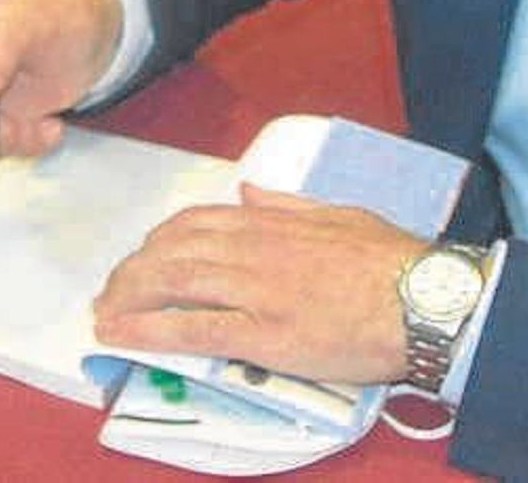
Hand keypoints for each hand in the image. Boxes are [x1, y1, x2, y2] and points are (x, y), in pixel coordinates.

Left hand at [91, 188, 419, 387]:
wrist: (422, 299)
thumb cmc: (389, 260)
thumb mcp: (336, 213)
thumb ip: (285, 204)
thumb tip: (247, 190)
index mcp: (270, 221)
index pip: (195, 222)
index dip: (159, 241)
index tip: (143, 255)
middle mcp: (252, 249)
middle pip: (171, 252)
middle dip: (132, 272)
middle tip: (111, 291)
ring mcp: (253, 290)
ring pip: (170, 284)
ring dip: (128, 299)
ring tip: (104, 314)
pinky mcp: (262, 334)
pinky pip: (192, 329)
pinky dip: (149, 331)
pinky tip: (123, 336)